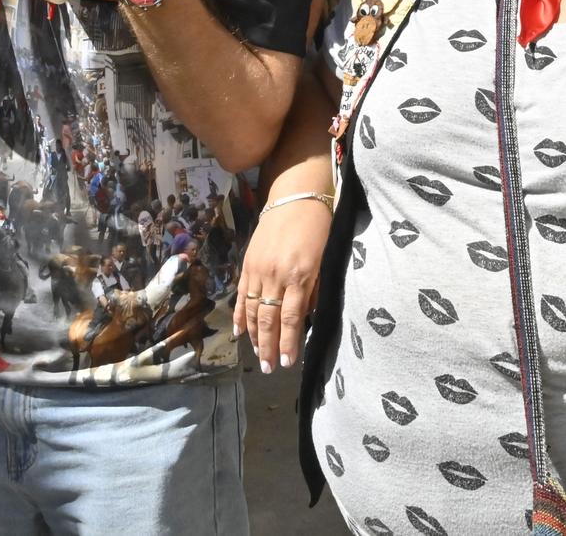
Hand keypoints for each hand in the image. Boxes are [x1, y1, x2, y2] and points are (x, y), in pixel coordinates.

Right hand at [232, 195, 330, 373]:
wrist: (295, 196)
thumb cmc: (318, 227)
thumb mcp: (325, 258)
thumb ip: (314, 289)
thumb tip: (306, 318)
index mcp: (300, 275)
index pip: (292, 318)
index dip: (288, 343)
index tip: (288, 362)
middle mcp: (276, 275)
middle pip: (269, 319)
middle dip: (269, 347)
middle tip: (270, 369)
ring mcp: (259, 269)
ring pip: (253, 310)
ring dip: (255, 336)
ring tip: (258, 356)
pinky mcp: (248, 263)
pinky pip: (242, 294)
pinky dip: (240, 314)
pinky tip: (240, 331)